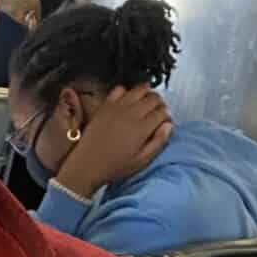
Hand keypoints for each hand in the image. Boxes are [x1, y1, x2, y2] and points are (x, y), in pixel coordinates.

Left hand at [58, 85, 172, 199]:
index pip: (162, 112)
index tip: (163, 124)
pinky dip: (127, 93)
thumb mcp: (141, 161)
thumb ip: (158, 142)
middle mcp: (130, 114)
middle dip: (159, 105)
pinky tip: (127, 103)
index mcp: (141, 129)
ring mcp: (117, 108)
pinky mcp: (105, 106)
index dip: (166, 118)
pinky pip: (120, 89)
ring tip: (145, 105)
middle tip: (156, 114)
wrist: (87, 165)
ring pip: (140, 89)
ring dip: (146, 95)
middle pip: (154, 98)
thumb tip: (168, 126)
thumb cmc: (113, 166)